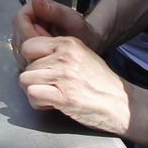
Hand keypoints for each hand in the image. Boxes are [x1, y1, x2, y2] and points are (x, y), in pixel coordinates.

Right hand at [11, 0, 102, 60]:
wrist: (88, 43)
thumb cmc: (82, 31)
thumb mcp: (71, 20)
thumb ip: (54, 11)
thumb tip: (36, 0)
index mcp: (34, 6)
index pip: (20, 20)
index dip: (29, 33)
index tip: (44, 42)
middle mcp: (27, 18)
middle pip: (18, 35)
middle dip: (32, 47)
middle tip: (50, 53)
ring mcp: (25, 33)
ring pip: (18, 48)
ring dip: (32, 56)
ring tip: (51, 57)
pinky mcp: (27, 46)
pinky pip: (22, 57)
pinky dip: (34, 62)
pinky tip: (47, 62)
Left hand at [17, 35, 134, 136]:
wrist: (122, 104)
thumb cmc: (101, 82)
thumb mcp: (81, 55)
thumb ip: (57, 52)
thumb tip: (30, 54)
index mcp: (68, 43)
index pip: (29, 45)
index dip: (30, 60)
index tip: (40, 70)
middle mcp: (64, 57)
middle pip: (26, 66)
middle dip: (33, 79)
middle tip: (48, 86)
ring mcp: (64, 76)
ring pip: (25, 80)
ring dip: (34, 91)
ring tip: (50, 95)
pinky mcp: (64, 97)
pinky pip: (33, 95)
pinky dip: (38, 103)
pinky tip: (51, 104)